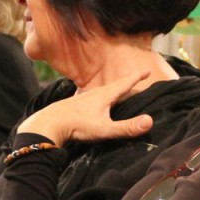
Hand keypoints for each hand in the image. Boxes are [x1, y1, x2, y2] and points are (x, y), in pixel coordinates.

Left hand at [17, 71, 153, 146]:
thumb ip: (127, 127)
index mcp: (104, 95)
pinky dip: (102, 99)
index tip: (147, 71)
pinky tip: (98, 106)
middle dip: (127, 84)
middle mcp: (95, 93)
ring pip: (104, 92)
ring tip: (120, 95)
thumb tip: (150, 121)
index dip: (137, 78)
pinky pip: (94, 99)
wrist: (48, 124)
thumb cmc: (77, 126)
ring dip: (114, 92)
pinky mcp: (76, 105)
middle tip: (137, 83)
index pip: (125, 83)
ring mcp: (84, 98)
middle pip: (115, 87)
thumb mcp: (105, 129)